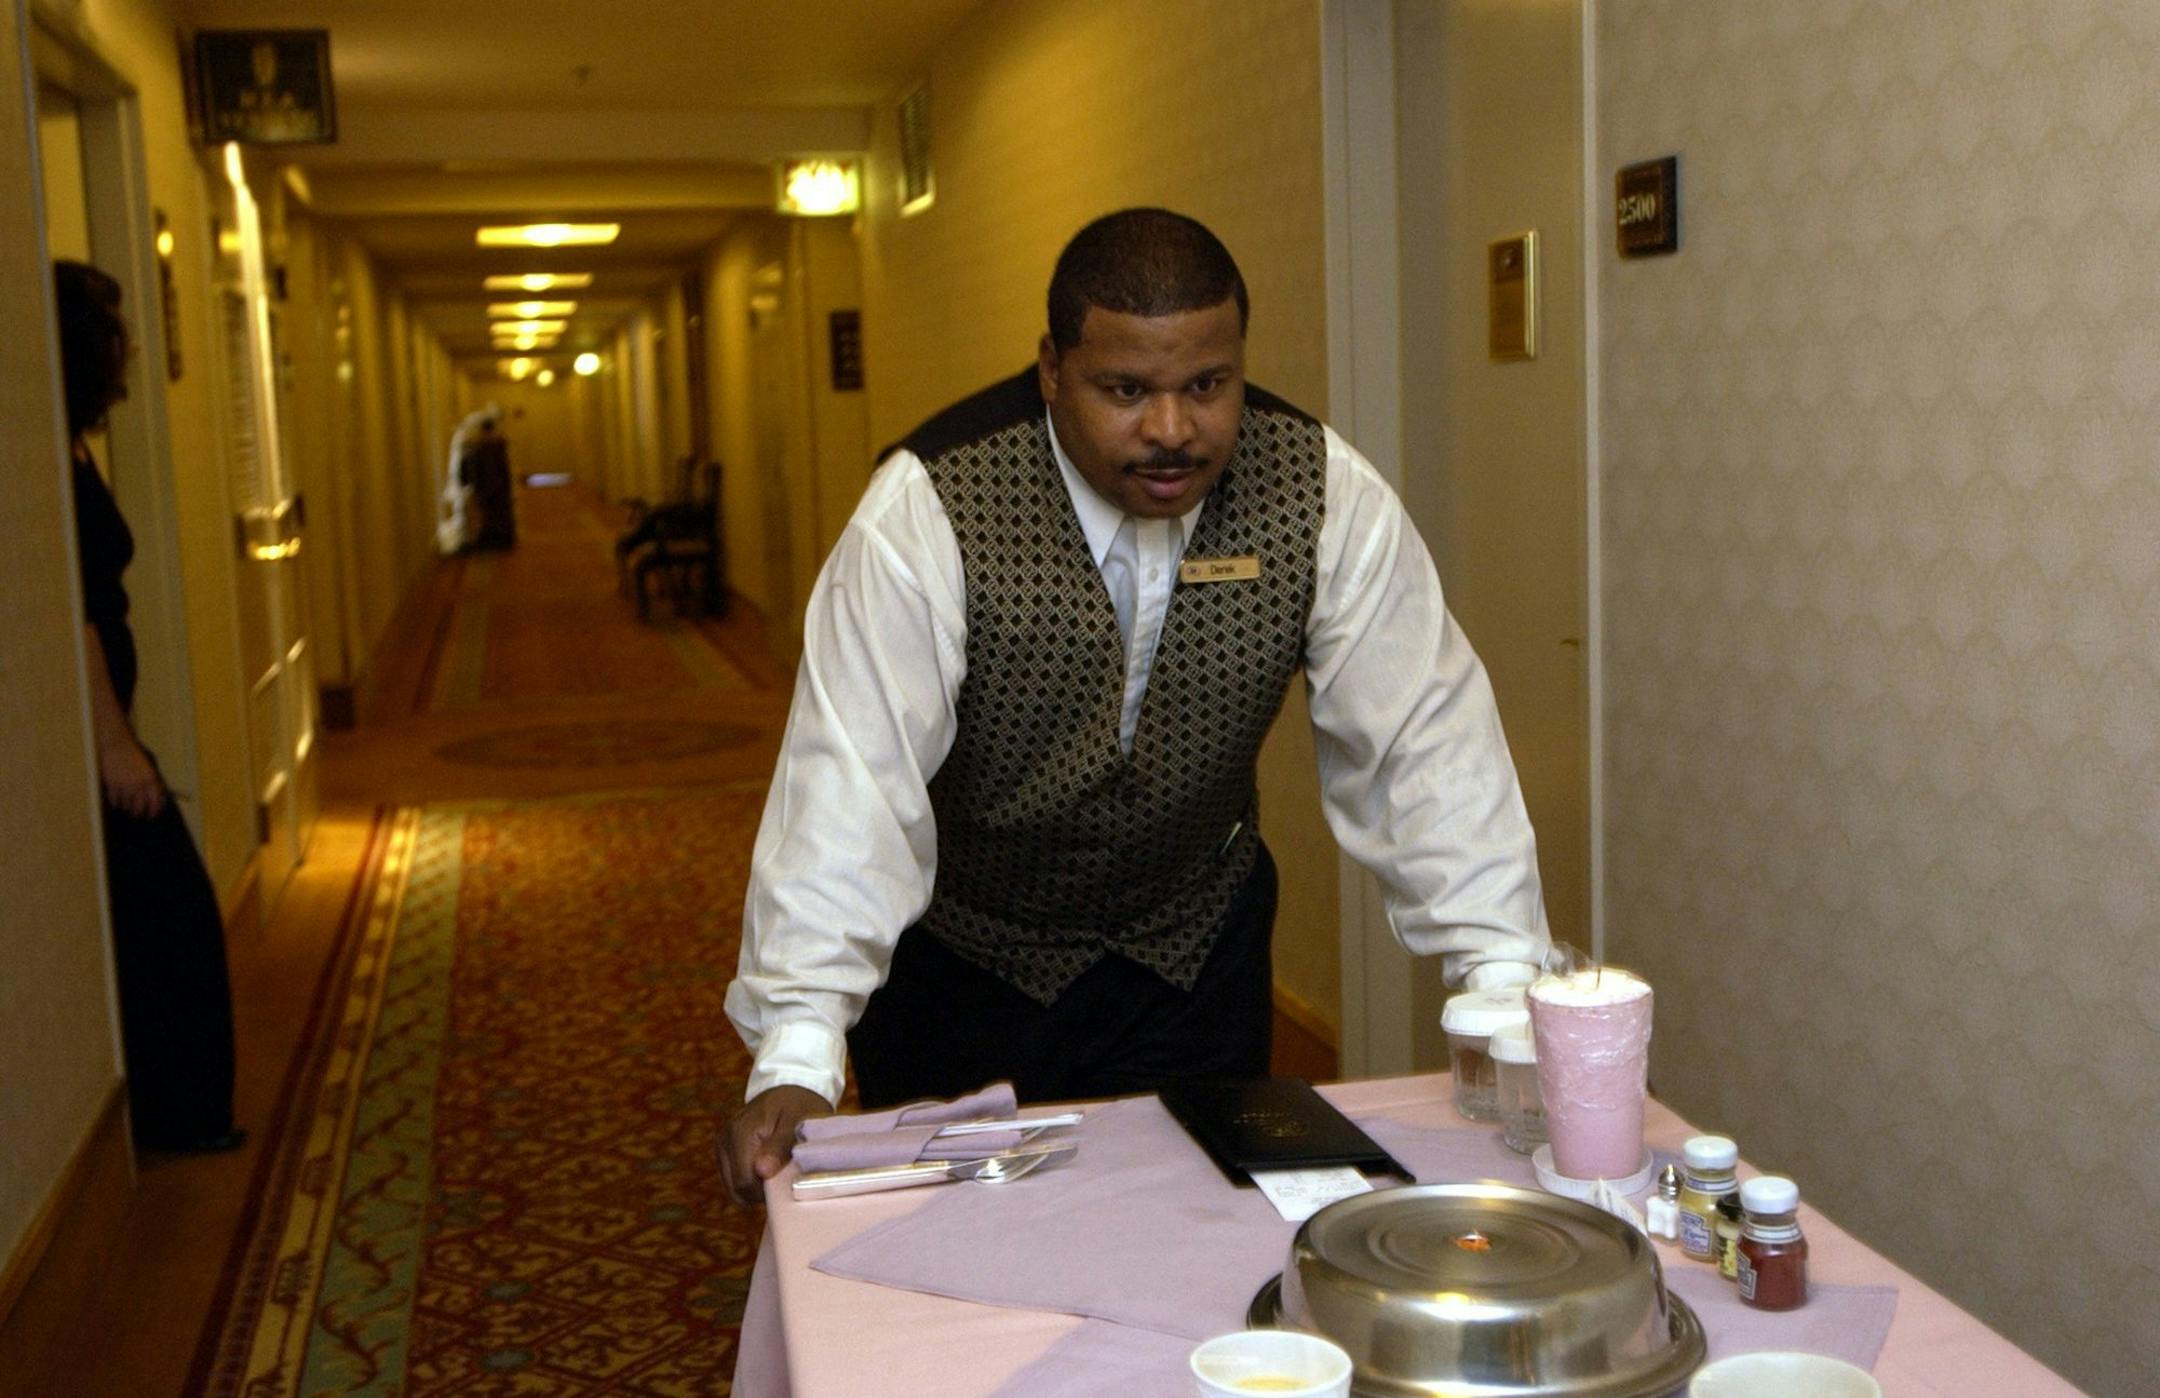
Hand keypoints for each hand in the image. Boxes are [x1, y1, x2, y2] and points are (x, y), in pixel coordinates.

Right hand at [99, 734, 165, 819]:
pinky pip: (115, 801)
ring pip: (126, 806)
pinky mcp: (113, 786)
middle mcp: (139, 785)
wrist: (117, 745)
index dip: (154, 812)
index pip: (156, 802)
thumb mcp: (149, 769)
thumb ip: (153, 782)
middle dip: (139, 813)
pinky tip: (117, 802)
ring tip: (127, 808)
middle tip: (137, 815)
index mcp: (151, 780)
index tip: (152, 816)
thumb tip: (157, 798)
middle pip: (140, 807)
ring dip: (127, 808)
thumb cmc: (134, 756)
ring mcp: (125, 786)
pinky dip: (116, 803)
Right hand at [720, 1085, 831, 1205]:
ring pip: (734, 1188)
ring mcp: (722, 1145)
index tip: (788, 1181)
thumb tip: (762, 1171)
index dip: (767, 1191)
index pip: (745, 1182)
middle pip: (737, 1189)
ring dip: (756, 1187)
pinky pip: (734, 1179)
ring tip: (777, 1170)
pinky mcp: (724, 1150)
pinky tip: (767, 1168)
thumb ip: (781, 1145)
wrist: (789, 1089)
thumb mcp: (798, 1120)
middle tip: (785, 1177)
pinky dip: (751, 1181)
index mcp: (741, 1132)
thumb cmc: (798, 1105)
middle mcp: (725, 1139)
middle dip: (761, 1191)